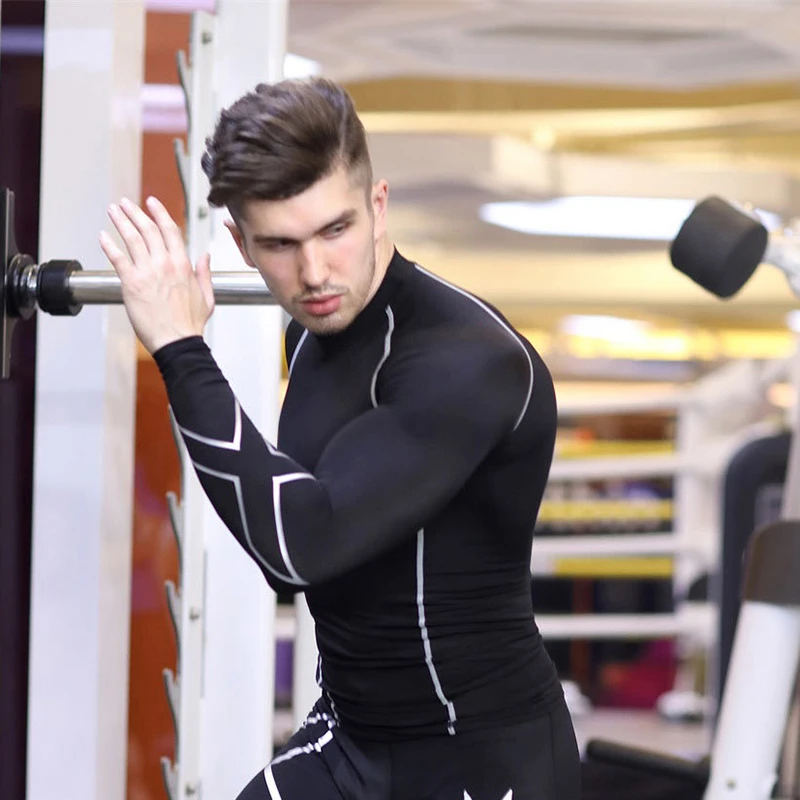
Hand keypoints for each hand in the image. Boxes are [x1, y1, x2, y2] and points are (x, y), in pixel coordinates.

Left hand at [99, 196, 214, 353]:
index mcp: (183, 265)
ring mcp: (147, 272)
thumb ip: (204, 274)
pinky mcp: (131, 283)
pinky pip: (118, 258)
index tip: (152, 203)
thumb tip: (205, 256)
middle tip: (125, 204)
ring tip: (113, 211)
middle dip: (135, 212)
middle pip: (148, 230)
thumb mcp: (207, 297)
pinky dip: (109, 245)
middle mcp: (165, 264)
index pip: (170, 230)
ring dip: (121, 221)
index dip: (160, 213)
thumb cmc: (190, 324)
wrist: (177, 341)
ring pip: (132, 238)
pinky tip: (103, 236)